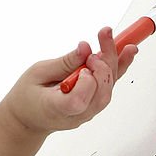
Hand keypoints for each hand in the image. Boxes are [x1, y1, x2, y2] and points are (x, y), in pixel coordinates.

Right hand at [0, 27, 137, 135]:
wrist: (27, 120)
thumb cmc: (26, 98)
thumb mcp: (37, 73)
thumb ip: (64, 62)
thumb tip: (85, 48)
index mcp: (56, 108)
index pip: (79, 101)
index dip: (87, 81)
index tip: (84, 63)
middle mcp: (76, 115)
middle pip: (101, 92)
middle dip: (105, 61)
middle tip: (103, 36)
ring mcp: (87, 113)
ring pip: (108, 89)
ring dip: (113, 61)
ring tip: (111, 37)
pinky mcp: (93, 106)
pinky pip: (109, 88)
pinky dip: (119, 68)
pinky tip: (128, 51)